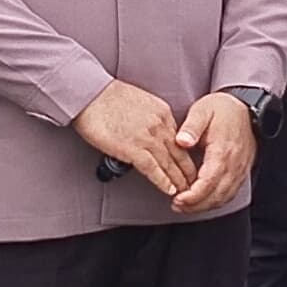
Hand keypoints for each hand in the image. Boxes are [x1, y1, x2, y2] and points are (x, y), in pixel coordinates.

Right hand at [72, 79, 196, 198]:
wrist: (90, 93)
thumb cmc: (107, 96)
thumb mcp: (141, 102)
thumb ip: (151, 118)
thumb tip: (152, 132)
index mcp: (162, 113)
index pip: (180, 140)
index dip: (186, 157)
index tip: (189, 167)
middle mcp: (160, 125)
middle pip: (180, 154)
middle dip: (189, 172)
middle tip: (196, 185)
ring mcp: (148, 138)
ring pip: (170, 165)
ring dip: (180, 182)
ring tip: (186, 193)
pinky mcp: (133, 149)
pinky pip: (153, 170)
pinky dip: (163, 182)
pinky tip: (169, 190)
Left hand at [169, 92, 257, 212]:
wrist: (245, 107)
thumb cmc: (223, 109)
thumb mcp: (202, 110)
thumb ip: (191, 126)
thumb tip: (182, 141)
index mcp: (222, 150)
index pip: (208, 182)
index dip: (193, 195)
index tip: (178, 199)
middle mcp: (234, 164)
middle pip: (216, 195)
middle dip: (196, 205)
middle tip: (177, 206)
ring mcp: (239, 170)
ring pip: (224, 197)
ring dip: (205, 206)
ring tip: (185, 206)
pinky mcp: (240, 172)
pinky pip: (230, 193)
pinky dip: (216, 201)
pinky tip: (202, 202)